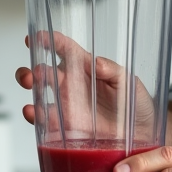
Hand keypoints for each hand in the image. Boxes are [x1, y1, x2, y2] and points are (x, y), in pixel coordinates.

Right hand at [14, 33, 156, 142]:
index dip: (50, 41)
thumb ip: (113, 71)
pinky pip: (44, 121)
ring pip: (39, 95)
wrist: (140, 135)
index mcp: (85, 69)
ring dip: (31, 88)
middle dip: (34, 69)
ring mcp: (66, 106)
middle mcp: (71, 86)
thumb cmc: (136, 104)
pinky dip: (34, 116)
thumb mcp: (129, 82)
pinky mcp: (65, 127)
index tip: (37, 36)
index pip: (64, 50)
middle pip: (44, 72)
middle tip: (34, 71)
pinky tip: (33, 112)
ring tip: (31, 86)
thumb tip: (97, 63)